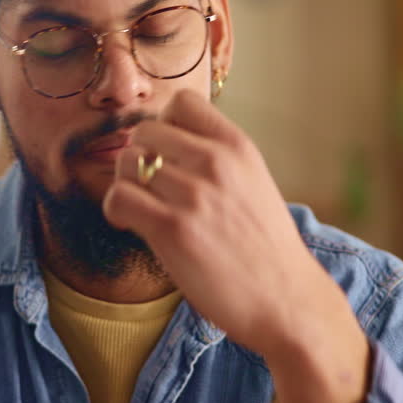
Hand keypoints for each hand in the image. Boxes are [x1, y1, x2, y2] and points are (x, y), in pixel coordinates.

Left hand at [102, 89, 370, 402]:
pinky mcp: (173, 229)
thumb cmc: (265, 246)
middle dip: (139, 157)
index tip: (168, 156)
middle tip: (148, 188)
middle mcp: (216, 162)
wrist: (286, 300)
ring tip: (142, 210)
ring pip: (127, 163)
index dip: (165, 126)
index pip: (181, 102)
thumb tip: (165, 142)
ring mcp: (194, 195)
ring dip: (126, 186)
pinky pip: (119, 198)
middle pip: (144, 131)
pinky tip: (132, 225)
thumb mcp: (254, 182)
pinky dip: (116, 210)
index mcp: (238, 146)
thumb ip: (217, 157)